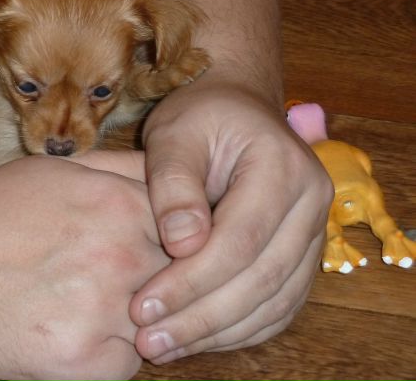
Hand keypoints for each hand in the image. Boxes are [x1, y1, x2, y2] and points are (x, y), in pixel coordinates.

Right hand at [0, 153, 168, 380]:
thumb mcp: (53, 171)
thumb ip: (120, 169)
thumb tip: (170, 176)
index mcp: (118, 204)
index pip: (189, 226)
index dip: (170, 239)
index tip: (147, 246)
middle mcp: (120, 256)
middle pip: (179, 275)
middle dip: (152, 277)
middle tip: (106, 275)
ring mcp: (103, 312)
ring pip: (158, 322)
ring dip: (133, 317)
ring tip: (81, 301)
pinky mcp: (82, 364)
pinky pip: (128, 364)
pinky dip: (108, 354)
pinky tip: (69, 329)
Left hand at [129, 80, 332, 362]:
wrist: (236, 108)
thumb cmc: (200, 116)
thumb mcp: (175, 134)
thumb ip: (174, 184)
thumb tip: (182, 245)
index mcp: (282, 168)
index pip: (240, 240)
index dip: (191, 281)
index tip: (142, 306)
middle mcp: (312, 204)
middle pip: (262, 279)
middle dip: (202, 317)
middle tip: (149, 342)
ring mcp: (313, 232)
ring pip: (275, 300)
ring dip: (219, 332)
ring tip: (163, 347)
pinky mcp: (302, 255)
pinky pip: (279, 304)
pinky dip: (240, 329)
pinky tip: (196, 338)